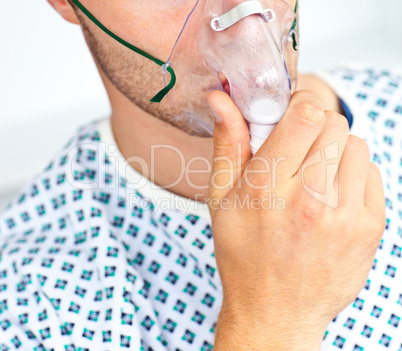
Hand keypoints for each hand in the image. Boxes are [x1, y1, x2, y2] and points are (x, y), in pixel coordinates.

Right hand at [207, 90, 385, 349]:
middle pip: (334, 124)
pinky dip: (353, 174)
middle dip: (316, 127)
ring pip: (357, 145)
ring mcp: (344, 216)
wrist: (275, 310)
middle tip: (300, 150)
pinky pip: (372, 173)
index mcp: (267, 188)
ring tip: (316, 176)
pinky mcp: (369, 229)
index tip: (292, 117)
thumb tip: (220, 99)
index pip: (305, 115)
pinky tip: (332, 195)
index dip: (300, 105)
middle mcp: (309, 200)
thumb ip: (228, 144)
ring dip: (336, 150)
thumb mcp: (221, 199)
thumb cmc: (243, 254)